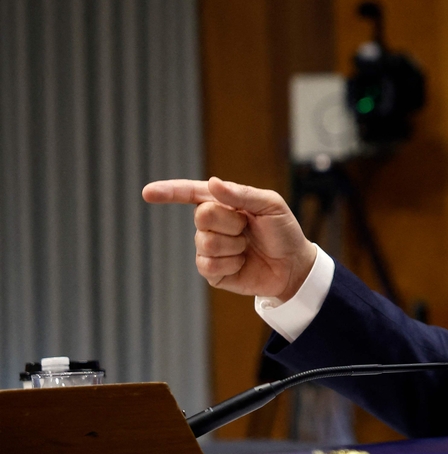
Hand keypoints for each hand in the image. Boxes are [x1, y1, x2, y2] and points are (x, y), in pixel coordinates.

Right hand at [142, 176, 315, 300]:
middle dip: (231, 223)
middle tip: (248, 228)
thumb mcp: (271, 206)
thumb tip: (212, 183)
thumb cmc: (284, 232)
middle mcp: (212, 223)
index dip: (169, 192)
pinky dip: (230, 264)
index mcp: (224, 202)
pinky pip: (208, 265)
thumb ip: (242, 194)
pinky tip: (241, 263)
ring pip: (206, 242)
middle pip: (202, 216)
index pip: (191, 193)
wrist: (293, 266)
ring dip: (234, 246)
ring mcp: (210, 247)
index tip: (148, 193)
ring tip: (247, 247)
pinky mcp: (212, 271)